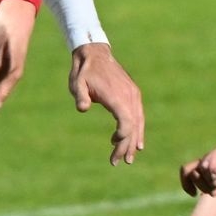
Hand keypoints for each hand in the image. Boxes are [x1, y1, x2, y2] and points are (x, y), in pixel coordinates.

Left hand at [69, 43, 145, 164]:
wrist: (95, 53)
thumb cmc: (84, 71)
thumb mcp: (77, 83)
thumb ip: (80, 96)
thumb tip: (82, 108)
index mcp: (117, 96)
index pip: (126, 122)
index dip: (123, 138)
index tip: (113, 149)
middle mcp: (129, 96)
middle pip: (133, 126)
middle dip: (126, 146)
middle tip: (117, 162)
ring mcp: (133, 94)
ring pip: (138, 122)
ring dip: (134, 140)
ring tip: (128, 158)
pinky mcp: (133, 93)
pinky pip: (138, 115)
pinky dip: (137, 129)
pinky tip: (135, 142)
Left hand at [180, 117, 215, 195]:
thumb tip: (212, 194)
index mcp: (206, 164)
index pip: (185, 171)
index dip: (185, 184)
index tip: (194, 194)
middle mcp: (207, 159)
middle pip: (192, 174)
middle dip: (201, 187)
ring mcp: (215, 155)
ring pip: (202, 171)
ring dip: (211, 183)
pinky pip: (213, 163)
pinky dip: (214, 175)